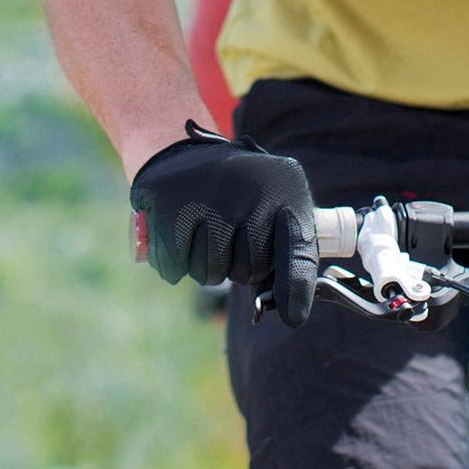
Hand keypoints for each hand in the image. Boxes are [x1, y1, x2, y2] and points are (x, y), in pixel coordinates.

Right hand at [129, 121, 317, 325]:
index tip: (293, 318)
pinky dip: (176, 260)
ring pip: (211, 272)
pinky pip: (177, 265)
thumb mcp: (273, 205)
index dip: (296, 288)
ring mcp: (209, 198)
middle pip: (248, 270)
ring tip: (205, 230)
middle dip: (238, 265)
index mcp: (285, 194)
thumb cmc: (239, 193)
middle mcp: (250, 193)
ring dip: (207, 264)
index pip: (297, 250)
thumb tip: (288, 312)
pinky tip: (181, 232)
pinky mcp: (171, 205)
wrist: (184, 150)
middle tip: (230, 236)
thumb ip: (283, 252)